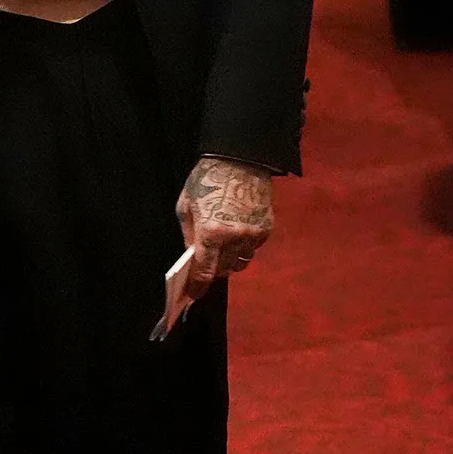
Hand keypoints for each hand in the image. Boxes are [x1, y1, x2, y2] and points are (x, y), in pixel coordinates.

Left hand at [177, 156, 274, 297]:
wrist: (240, 158)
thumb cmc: (207, 179)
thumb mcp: (186, 206)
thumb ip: (189, 235)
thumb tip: (192, 256)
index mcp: (211, 232)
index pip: (205, 272)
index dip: (198, 287)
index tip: (193, 295)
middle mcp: (235, 238)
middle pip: (224, 270)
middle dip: (213, 271)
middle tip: (205, 266)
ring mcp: (253, 234)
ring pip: (241, 262)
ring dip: (229, 261)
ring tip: (221, 249)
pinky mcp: (266, 228)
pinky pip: (253, 249)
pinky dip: (243, 248)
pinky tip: (235, 235)